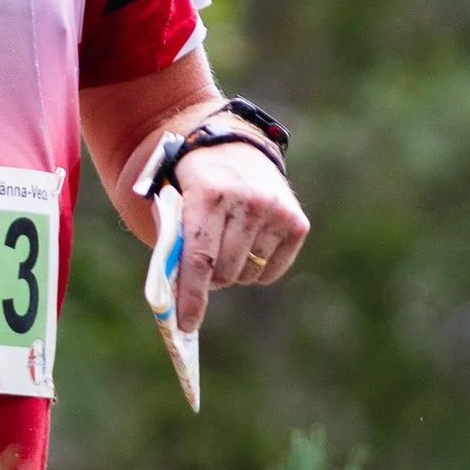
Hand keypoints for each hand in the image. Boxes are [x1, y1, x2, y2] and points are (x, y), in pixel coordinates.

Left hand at [129, 137, 309, 334]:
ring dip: (232, 273)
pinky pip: (271, 273)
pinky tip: (248, 245)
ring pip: (248, 275)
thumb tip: (175, 298)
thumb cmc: (191, 182)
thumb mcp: (172, 200)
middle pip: (224, 273)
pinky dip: (256, 270)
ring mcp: (275, 210)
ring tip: (225, 246)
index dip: (192, 296)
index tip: (186, 325)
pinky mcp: (296, 221)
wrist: (231, 144)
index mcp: (208, 194)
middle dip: (209, 281)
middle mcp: (247, 201)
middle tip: (202, 269)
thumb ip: (173, 243)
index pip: (199, 259)